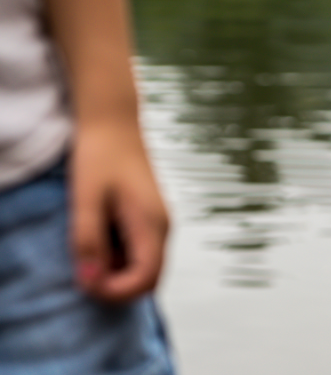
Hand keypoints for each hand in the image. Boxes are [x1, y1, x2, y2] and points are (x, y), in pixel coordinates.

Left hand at [70, 125, 168, 302]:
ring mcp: (159, 223)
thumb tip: (90, 282)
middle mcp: (163, 228)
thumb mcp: (86, 200)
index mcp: (152, 225)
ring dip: (114, 269)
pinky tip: (96, 234)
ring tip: (86, 248)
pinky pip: (138, 250)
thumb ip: (88, 241)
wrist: (113, 123)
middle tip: (82, 271)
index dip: (115, 292)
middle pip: (148, 279)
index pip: (145, 280)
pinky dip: (116, 255)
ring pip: (143, 266)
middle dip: (115, 285)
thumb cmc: (99, 156)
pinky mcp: (149, 218)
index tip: (84, 282)